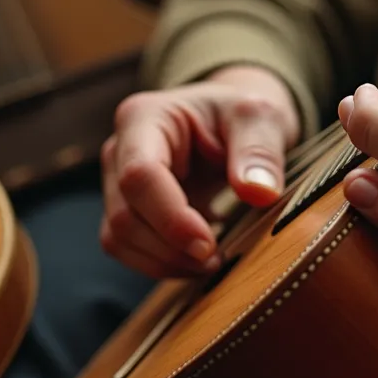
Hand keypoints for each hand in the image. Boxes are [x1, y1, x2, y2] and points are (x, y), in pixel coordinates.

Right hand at [100, 65, 300, 277]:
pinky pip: (127, 248)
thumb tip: (258, 193)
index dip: (170, 217)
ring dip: (163, 262)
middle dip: (169, 247)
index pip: (139, 175)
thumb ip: (259, 151)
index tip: (208, 245)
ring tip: (209, 262)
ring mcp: (117, 181)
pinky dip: (159, 263)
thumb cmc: (240, 115)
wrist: (231, 123)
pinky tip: (195, 259)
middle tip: (216, 259)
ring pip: (118, 238)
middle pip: (124, 214)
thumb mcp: (260, 118)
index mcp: (143, 118)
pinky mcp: (126, 208)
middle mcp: (119, 149)